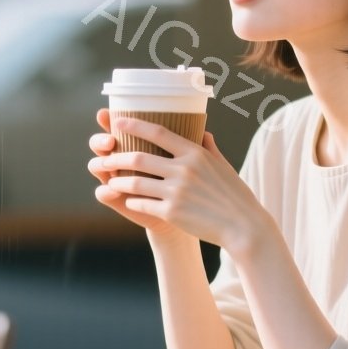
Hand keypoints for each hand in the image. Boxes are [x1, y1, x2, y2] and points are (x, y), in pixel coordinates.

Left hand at [88, 112, 264, 251]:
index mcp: (195, 153)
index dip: (134, 124)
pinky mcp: (172, 212)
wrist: (243, 226)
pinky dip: (131, 200)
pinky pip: (142, 203)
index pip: (158, 132)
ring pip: (135, 181)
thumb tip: (202, 131)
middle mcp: (183, 169)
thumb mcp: (223, 165)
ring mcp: (176, 191)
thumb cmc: (234, 195)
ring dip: (118, 180)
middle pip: (139, 157)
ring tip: (110, 180)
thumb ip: (208, 147)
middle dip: (116, 157)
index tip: (117, 122)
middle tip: (104, 158)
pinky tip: (127, 200)